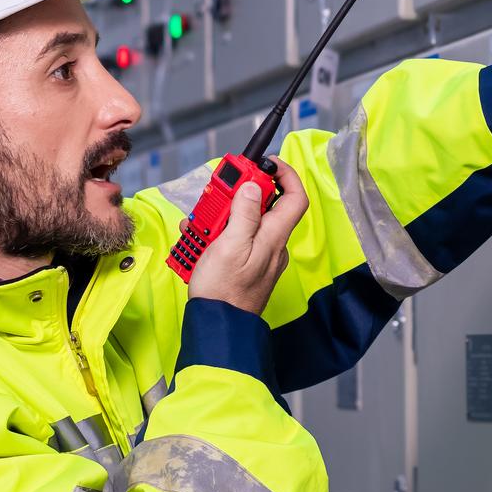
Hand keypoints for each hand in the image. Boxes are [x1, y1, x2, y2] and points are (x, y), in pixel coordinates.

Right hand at [187, 162, 309, 314]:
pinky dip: (215, 235)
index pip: (295, 197)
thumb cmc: (224, 291)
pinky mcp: (244, 265)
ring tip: (199, 224)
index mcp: (274, 237)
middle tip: (217, 196)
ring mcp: (259, 256)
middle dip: (237, 196)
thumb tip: (253, 186)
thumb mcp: (230, 245)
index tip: (264, 163)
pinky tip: (197, 239)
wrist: (217, 327)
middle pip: (263, 206)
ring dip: (219, 217)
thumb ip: (244, 213)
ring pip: (244, 222)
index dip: (285, 174)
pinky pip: (234, 240)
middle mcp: (272, 245)